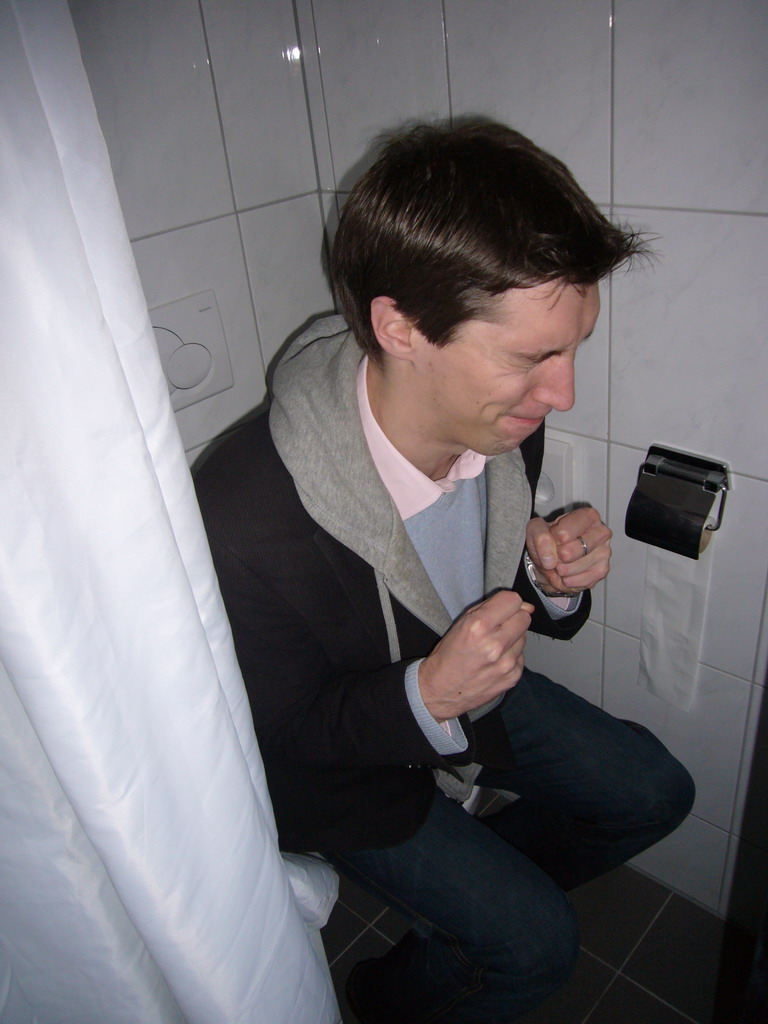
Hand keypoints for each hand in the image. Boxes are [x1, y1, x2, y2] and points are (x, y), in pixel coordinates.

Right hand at [418, 590, 533, 721]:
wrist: (442, 690)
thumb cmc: (448, 655)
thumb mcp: (461, 623)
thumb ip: (490, 608)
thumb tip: (523, 605)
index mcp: (479, 626)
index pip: (514, 601)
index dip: (508, 603)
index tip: (502, 608)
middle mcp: (495, 645)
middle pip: (524, 618)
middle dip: (513, 619)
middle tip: (498, 628)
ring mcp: (506, 663)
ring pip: (524, 637)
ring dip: (512, 638)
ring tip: (493, 647)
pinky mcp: (513, 677)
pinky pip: (521, 656)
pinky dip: (511, 655)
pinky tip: (495, 661)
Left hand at [526, 507, 611, 594]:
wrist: (551, 562)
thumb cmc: (548, 541)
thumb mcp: (536, 530)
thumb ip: (540, 536)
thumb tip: (550, 557)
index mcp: (587, 516)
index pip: (565, 532)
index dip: (553, 539)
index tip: (553, 539)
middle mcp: (600, 532)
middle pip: (574, 549)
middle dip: (559, 556)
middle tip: (557, 554)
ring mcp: (604, 551)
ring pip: (577, 566)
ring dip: (562, 570)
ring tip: (561, 563)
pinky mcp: (603, 570)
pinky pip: (583, 580)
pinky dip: (569, 581)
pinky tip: (568, 573)